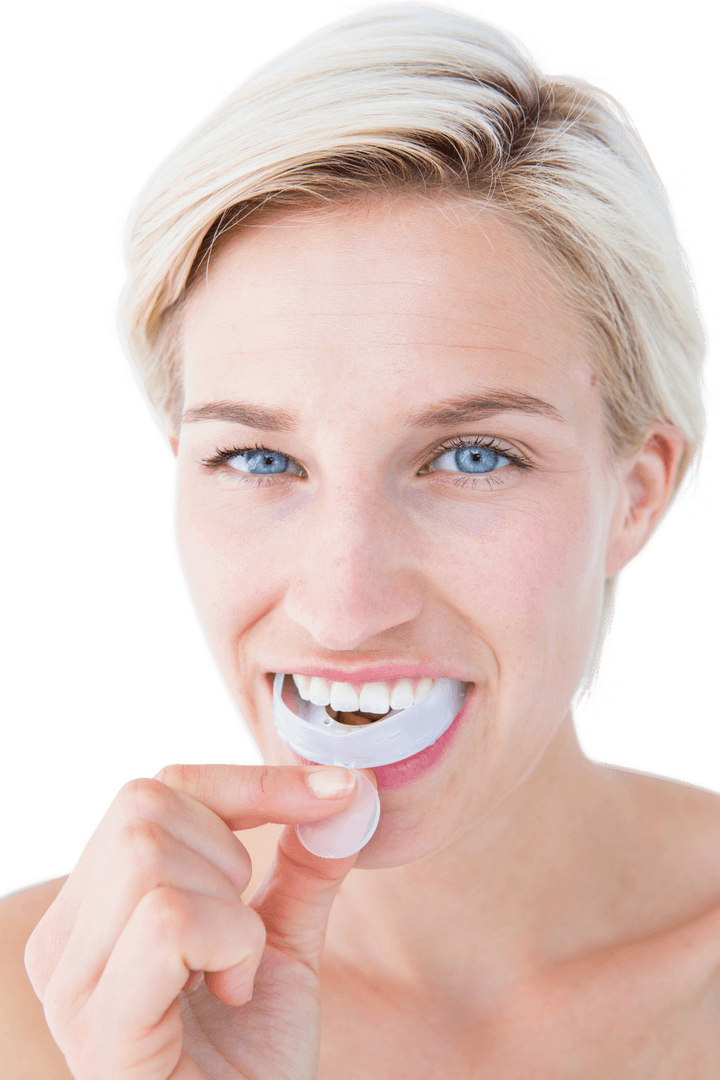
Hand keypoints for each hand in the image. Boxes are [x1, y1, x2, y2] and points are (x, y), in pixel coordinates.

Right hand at [25, 762, 373, 1078]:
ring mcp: (73, 986)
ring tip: (235, 973)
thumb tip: (345, 793)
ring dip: (232, 908)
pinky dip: (230, 943)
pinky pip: (167, 922)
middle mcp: (66, 940)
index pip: (152, 790)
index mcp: (97, 908)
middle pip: (142, 807)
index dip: (249, 781)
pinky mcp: (100, 1031)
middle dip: (228, 851)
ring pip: (149, 856)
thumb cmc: (252, 1063)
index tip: (336, 790)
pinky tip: (234, 994)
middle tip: (245, 931)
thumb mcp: (284, 945)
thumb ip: (303, 868)